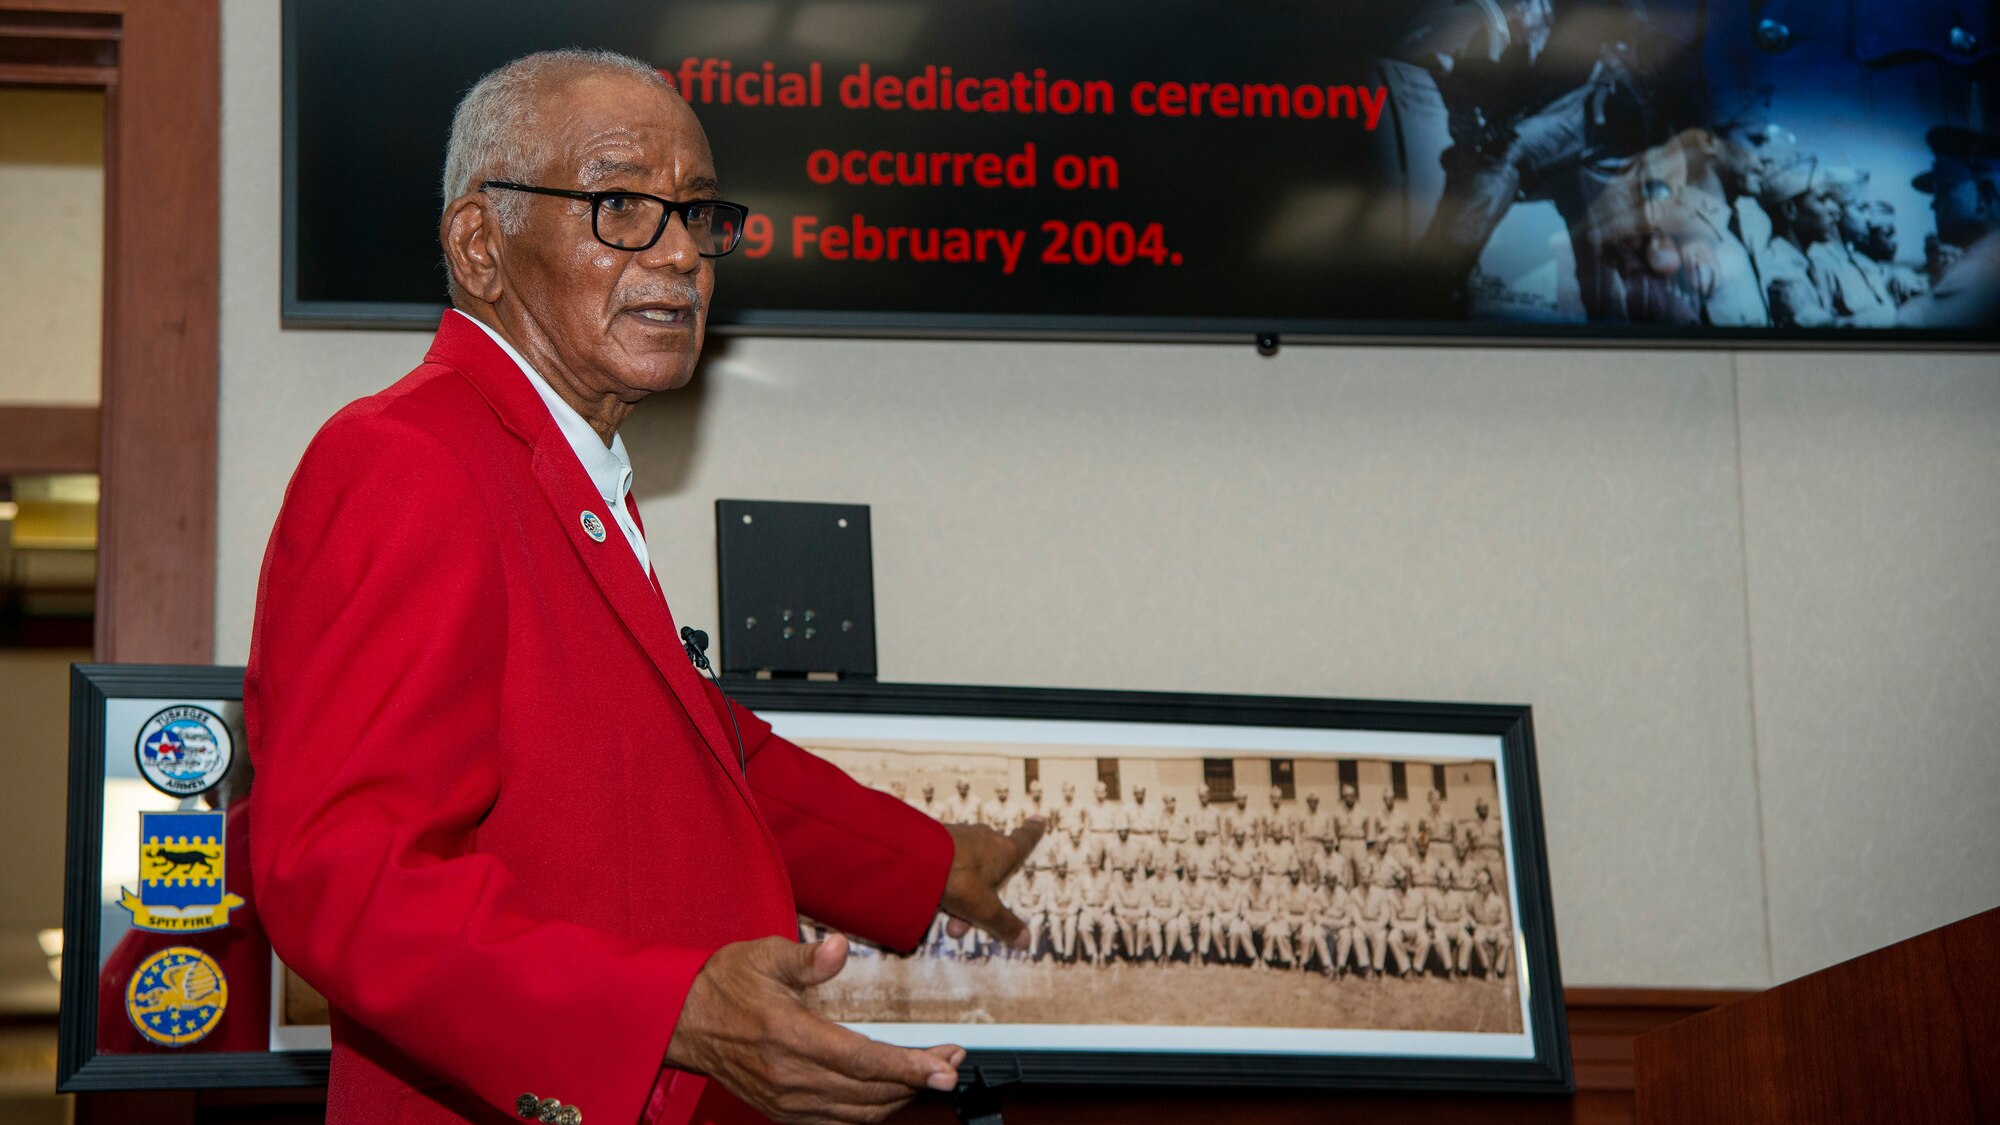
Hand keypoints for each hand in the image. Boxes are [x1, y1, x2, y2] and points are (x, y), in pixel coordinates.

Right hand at [665, 934, 963, 1124]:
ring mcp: (786, 1100)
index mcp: (788, 1036)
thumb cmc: (723, 984)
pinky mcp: (783, 1111)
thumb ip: (807, 958)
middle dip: (916, 1079)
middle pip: (869, 1092)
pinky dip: (871, 1110)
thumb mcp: (764, 955)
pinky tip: (892, 1092)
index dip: (907, 1067)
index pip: (860, 1060)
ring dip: (899, 1096)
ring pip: (858, 1112)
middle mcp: (789, 1076)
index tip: (943, 1067)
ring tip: (930, 1072)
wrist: (681, 1020)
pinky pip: (838, 1121)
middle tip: (951, 1061)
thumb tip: (839, 948)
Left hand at [940, 819, 1043, 947]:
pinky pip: (949, 863)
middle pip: (992, 865)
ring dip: (962, 895)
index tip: (1039, 819)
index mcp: (1004, 850)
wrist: (917, 858)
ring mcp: (960, 835)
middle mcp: (985, 838)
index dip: (1033, 832)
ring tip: (947, 920)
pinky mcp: (938, 837)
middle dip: (983, 896)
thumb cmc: (961, 880)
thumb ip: (1004, 924)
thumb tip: (1026, 940)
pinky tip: (933, 900)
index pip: (1024, 840)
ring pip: (968, 868)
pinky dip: (946, 883)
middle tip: (968, 922)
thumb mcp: (985, 910)